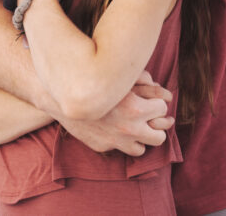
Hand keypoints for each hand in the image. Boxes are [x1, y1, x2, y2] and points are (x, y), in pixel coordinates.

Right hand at [56, 72, 173, 156]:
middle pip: (160, 136)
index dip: (157, 103)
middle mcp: (129, 128)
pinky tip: (116, 129)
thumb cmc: (92, 79)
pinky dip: (121, 141)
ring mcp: (115, 140)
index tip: (151, 100)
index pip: (162, 110)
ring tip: (135, 127)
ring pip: (142, 149)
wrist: (60, 95)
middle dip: (157, 126)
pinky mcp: (102, 146)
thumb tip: (165, 91)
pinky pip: (120, 149)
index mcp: (137, 108)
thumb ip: (144, 80)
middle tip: (151, 118)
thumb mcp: (119, 76)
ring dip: (140, 138)